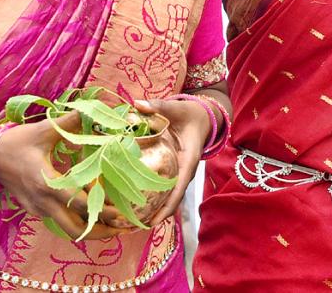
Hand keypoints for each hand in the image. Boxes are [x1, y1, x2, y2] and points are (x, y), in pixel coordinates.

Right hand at [0, 114, 119, 239]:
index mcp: (46, 183)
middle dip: (99, 231)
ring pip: (67, 228)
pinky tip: (94, 211)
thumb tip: (94, 110)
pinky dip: (77, 219)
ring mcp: (38, 209)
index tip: (120, 210)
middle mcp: (42, 202)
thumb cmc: (16, 143)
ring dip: (90, 229)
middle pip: (74, 229)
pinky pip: (59, 220)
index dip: (100, 208)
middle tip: (122, 226)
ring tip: (114, 224)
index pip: (77, 202)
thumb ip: (70, 121)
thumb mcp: (44, 130)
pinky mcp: (35, 209)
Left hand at [132, 98, 211, 225]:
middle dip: (155, 214)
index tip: (152, 221)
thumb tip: (136, 104)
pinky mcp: (173, 172)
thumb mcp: (176, 109)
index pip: (179, 187)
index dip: (167, 206)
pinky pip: (163, 190)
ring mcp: (179, 173)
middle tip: (130, 226)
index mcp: (189, 160)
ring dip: (152, 210)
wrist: (203, 117)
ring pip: (167, 197)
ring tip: (128, 221)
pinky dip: (151, 199)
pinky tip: (132, 204)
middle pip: (172, 200)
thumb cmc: (190, 114)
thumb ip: (158, 106)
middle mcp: (184, 171)